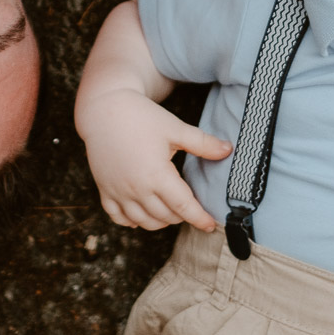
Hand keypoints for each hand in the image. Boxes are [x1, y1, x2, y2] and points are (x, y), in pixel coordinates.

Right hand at [80, 88, 230, 231]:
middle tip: (192, 209)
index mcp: (156, 175)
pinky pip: (119, 218)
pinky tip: (143, 215)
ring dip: (161, 221)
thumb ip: (203, 143)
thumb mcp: (175, 128)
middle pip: (166, 217)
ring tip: (172, 212)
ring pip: (144, 222)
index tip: (211, 225)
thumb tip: (230, 150)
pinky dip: (133, 222)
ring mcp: (118, 192)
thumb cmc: (141, 116)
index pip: (184, 207)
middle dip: (182, 217)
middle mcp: (136, 189)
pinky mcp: (105, 191)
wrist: (103, 109)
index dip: (200, 218)